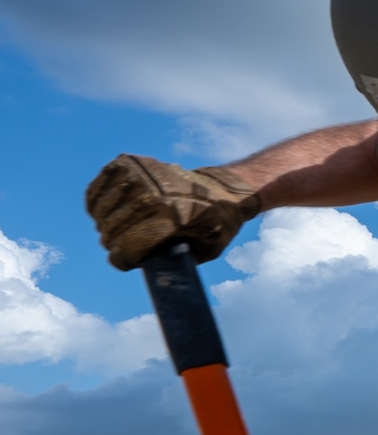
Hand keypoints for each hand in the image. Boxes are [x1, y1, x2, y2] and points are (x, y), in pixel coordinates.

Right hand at [85, 154, 261, 270]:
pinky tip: (106, 210)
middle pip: (112, 229)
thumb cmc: (216, 223)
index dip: (124, 259)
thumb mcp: (206, 250)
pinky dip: (98, 202)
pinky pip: (98, 189)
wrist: (223, 187)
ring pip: (102, 210)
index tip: (127, 261)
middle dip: (114, 242)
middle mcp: (153, 192)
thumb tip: (148, 272)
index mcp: (172, 215)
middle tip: (122, 246)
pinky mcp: (129, 162)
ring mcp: (139, 173)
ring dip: (105, 223)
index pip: (127, 246)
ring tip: (117, 229)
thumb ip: (174, 260)